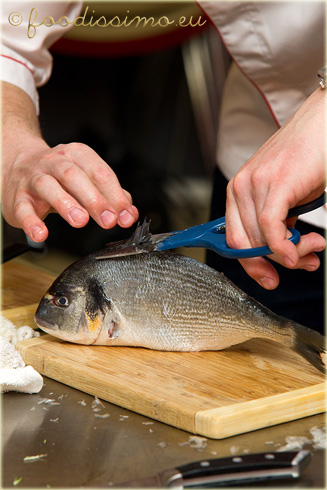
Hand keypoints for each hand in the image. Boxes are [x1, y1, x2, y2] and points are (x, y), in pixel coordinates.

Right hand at [1, 136, 138, 241]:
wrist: (17, 165)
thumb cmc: (59, 176)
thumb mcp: (86, 179)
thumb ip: (110, 196)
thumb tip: (129, 214)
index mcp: (77, 156)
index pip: (99, 173)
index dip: (115, 195)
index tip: (124, 216)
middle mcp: (55, 162)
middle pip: (76, 177)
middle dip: (95, 199)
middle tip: (108, 220)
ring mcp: (34, 178)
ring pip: (49, 186)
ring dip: (66, 204)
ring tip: (80, 220)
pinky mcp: (18, 197)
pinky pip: (23, 208)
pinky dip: (31, 222)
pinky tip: (41, 234)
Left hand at [225, 87, 325, 288]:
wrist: (323, 124)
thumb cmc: (306, 157)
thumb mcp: (285, 195)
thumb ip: (276, 222)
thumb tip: (282, 253)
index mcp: (238, 191)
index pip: (234, 240)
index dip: (251, 265)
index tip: (268, 279)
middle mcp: (240, 188)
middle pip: (246, 245)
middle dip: (276, 263)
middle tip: (302, 263)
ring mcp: (254, 185)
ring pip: (262, 240)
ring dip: (292, 254)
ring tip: (314, 247)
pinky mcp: (274, 184)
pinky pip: (270, 229)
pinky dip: (283, 248)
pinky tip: (298, 253)